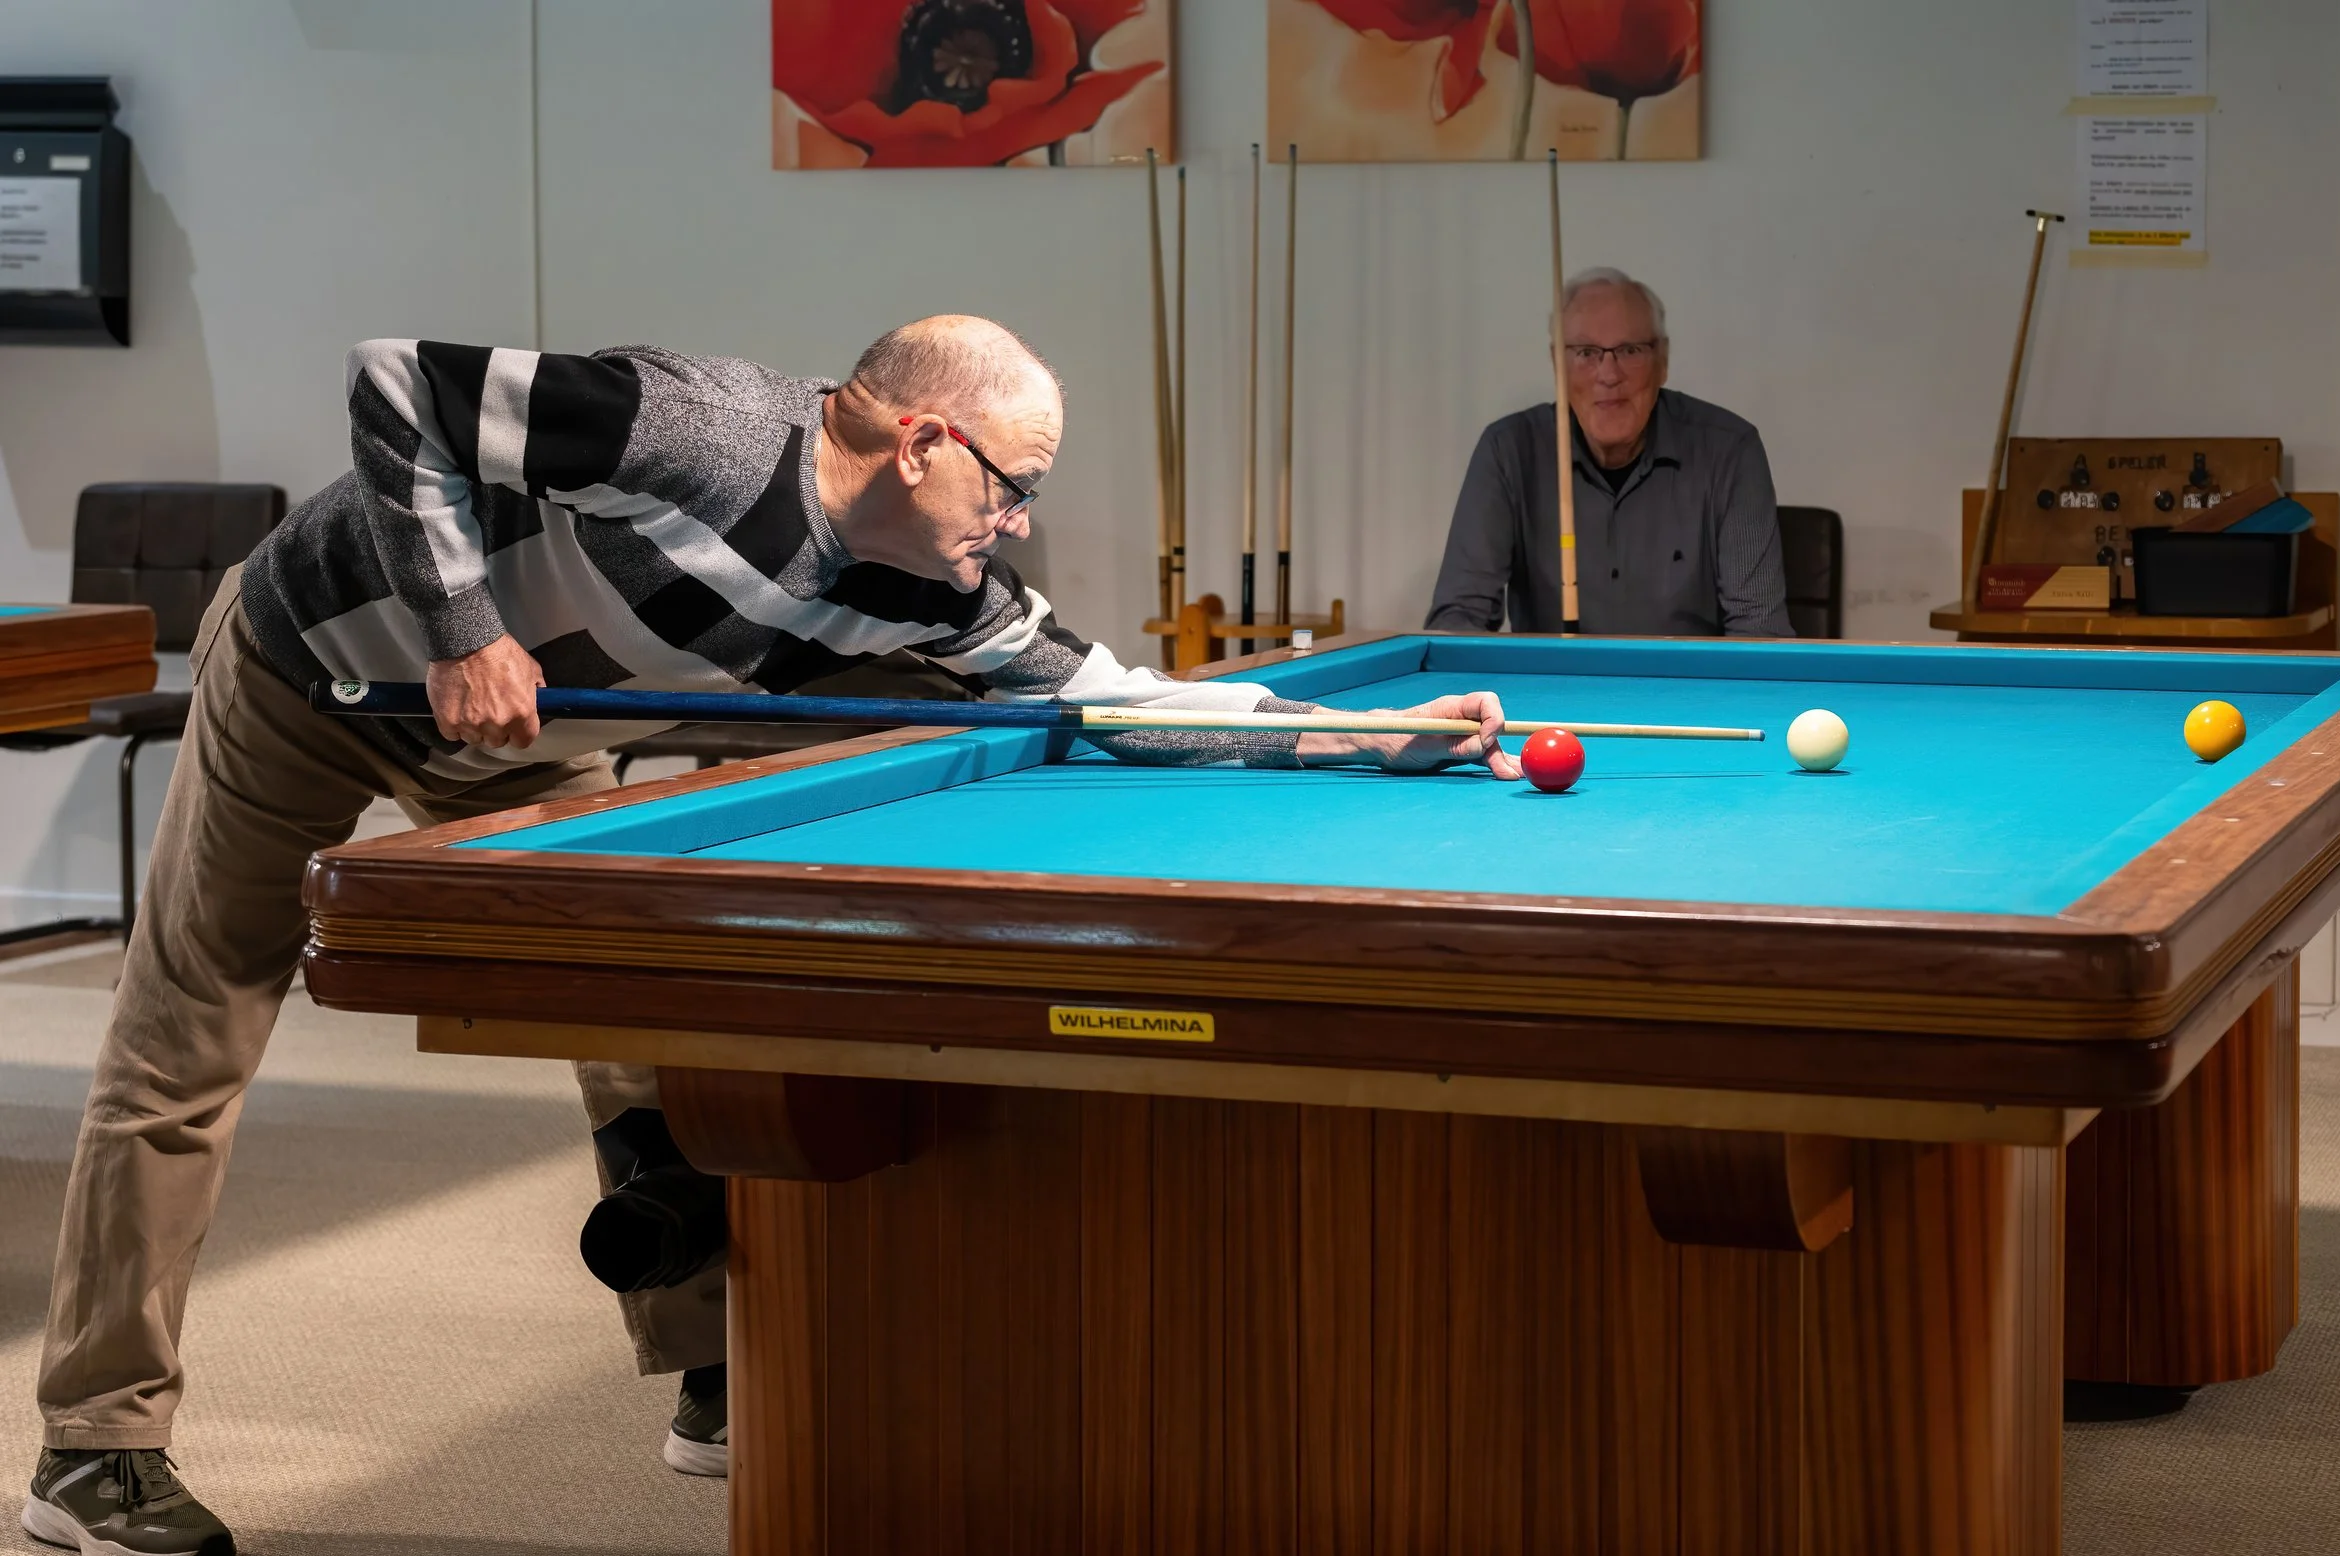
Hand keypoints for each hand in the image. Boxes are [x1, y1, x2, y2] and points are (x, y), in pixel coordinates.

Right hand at [425, 634, 544, 748]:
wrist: (465, 641)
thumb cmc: (497, 650)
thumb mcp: (530, 667)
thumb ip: (536, 689)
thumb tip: (539, 699)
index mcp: (521, 713)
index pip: (524, 741)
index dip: (518, 734)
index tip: (513, 729)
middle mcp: (498, 723)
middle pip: (497, 741)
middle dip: (495, 729)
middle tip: (489, 710)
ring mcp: (471, 724)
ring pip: (474, 739)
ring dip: (473, 728)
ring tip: (470, 706)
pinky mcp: (448, 720)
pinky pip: (452, 734)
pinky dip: (453, 725)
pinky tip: (456, 710)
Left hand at [1296, 691, 1521, 779]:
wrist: (1381, 744)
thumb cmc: (1398, 739)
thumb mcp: (1426, 745)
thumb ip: (1456, 744)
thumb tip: (1485, 744)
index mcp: (1452, 707)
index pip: (1485, 702)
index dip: (1494, 719)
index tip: (1488, 740)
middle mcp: (1461, 718)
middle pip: (1492, 727)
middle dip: (1502, 748)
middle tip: (1511, 772)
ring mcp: (1463, 733)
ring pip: (1490, 744)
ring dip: (1503, 760)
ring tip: (1516, 776)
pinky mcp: (1461, 748)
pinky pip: (1482, 754)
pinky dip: (1495, 764)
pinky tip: (1509, 773)